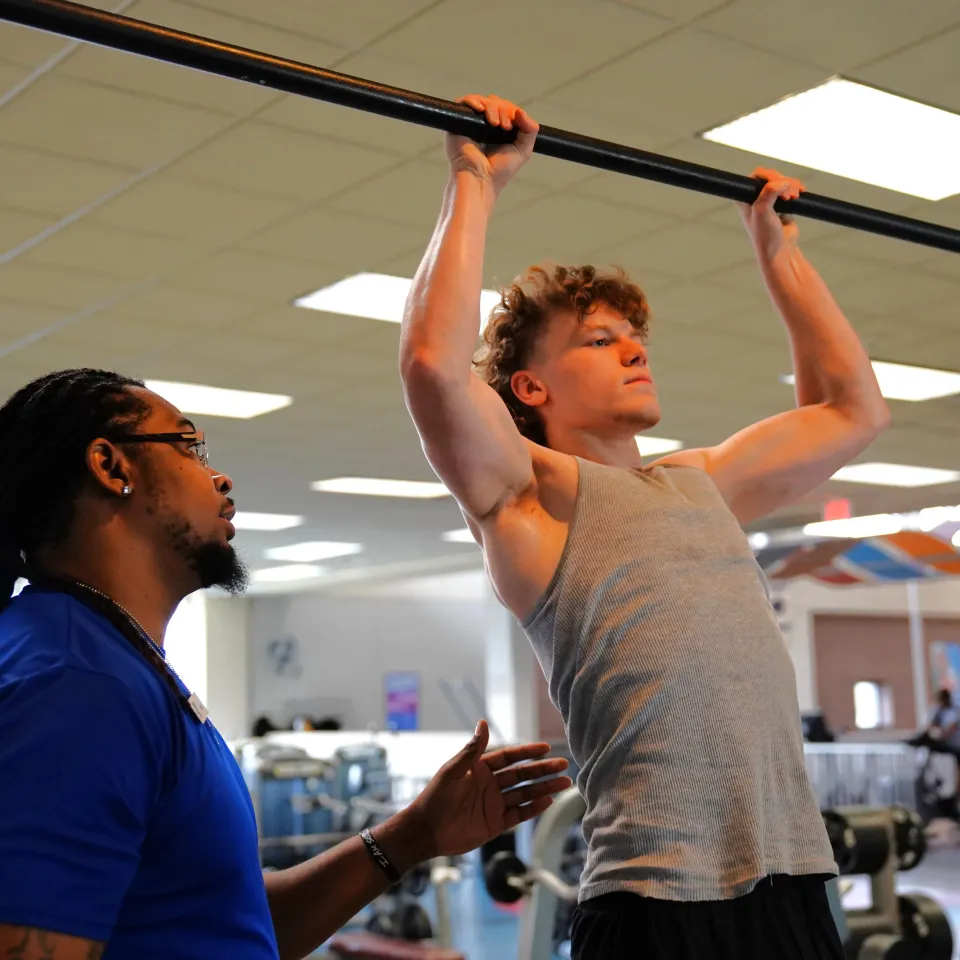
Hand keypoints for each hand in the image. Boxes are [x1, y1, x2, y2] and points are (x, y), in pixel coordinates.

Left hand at [410, 720, 571, 858]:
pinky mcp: (495, 824)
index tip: (545, 747)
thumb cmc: (435, 797)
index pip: (509, 757)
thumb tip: (483, 722)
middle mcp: (490, 784)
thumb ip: (472, 750)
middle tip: (563, 764)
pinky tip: (548, 801)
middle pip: (521, 775)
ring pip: (525, 793)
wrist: (426, 831)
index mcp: (480, 768)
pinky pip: (519, 814)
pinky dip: (534, 808)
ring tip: (564, 782)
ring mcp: (494, 804)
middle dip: (542, 769)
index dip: (527, 752)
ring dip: (544, 788)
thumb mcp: (453, 770)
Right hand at [445, 94, 538, 195]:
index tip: (511, 126)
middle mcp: (484, 125)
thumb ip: (530, 130)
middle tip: (504, 127)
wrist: (480, 180)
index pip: (507, 108)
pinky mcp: (457, 123)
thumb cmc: (499, 172)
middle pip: (495, 102)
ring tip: (494, 123)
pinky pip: (463, 102)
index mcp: (499, 130)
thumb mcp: (523, 150)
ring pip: (482, 101)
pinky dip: (473, 100)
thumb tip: (520, 111)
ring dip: (492, 107)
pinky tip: (480, 109)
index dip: (511, 111)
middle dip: (503, 110)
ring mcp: (471, 123)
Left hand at [739, 167, 804, 261]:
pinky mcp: (782, 204)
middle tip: (788, 194)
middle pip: (771, 177)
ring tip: (794, 197)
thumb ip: (769, 192)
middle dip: (782, 181)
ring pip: (782, 182)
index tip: (777, 183)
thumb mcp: (762, 211)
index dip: (768, 176)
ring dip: (791, 185)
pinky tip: (800, 193)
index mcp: (744, 199)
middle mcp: (755, 198)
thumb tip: (783, 181)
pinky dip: (796, 188)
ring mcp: (769, 200)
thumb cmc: (765, 235)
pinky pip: (790, 189)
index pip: (755, 177)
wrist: (780, 250)